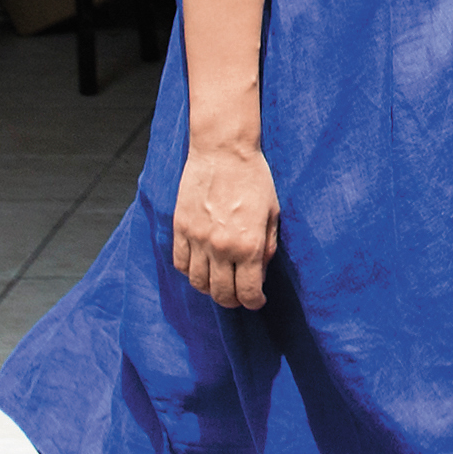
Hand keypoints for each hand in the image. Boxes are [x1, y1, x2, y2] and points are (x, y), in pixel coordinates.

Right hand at [172, 133, 279, 307]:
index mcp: (249, 245)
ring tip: (219, 282)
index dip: (253, 303)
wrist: (223, 151)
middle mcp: (221, 247)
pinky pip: (180, 263)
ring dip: (210, 289)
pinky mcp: (181, 228)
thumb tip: (259, 273)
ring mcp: (197, 239)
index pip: (247, 293)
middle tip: (238, 296)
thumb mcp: (272, 214)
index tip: (256, 301)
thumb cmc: (254, 179)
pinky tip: (201, 265)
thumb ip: (267, 248)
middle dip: (232, 301)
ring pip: (198, 283)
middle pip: (221, 294)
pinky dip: (190, 271)